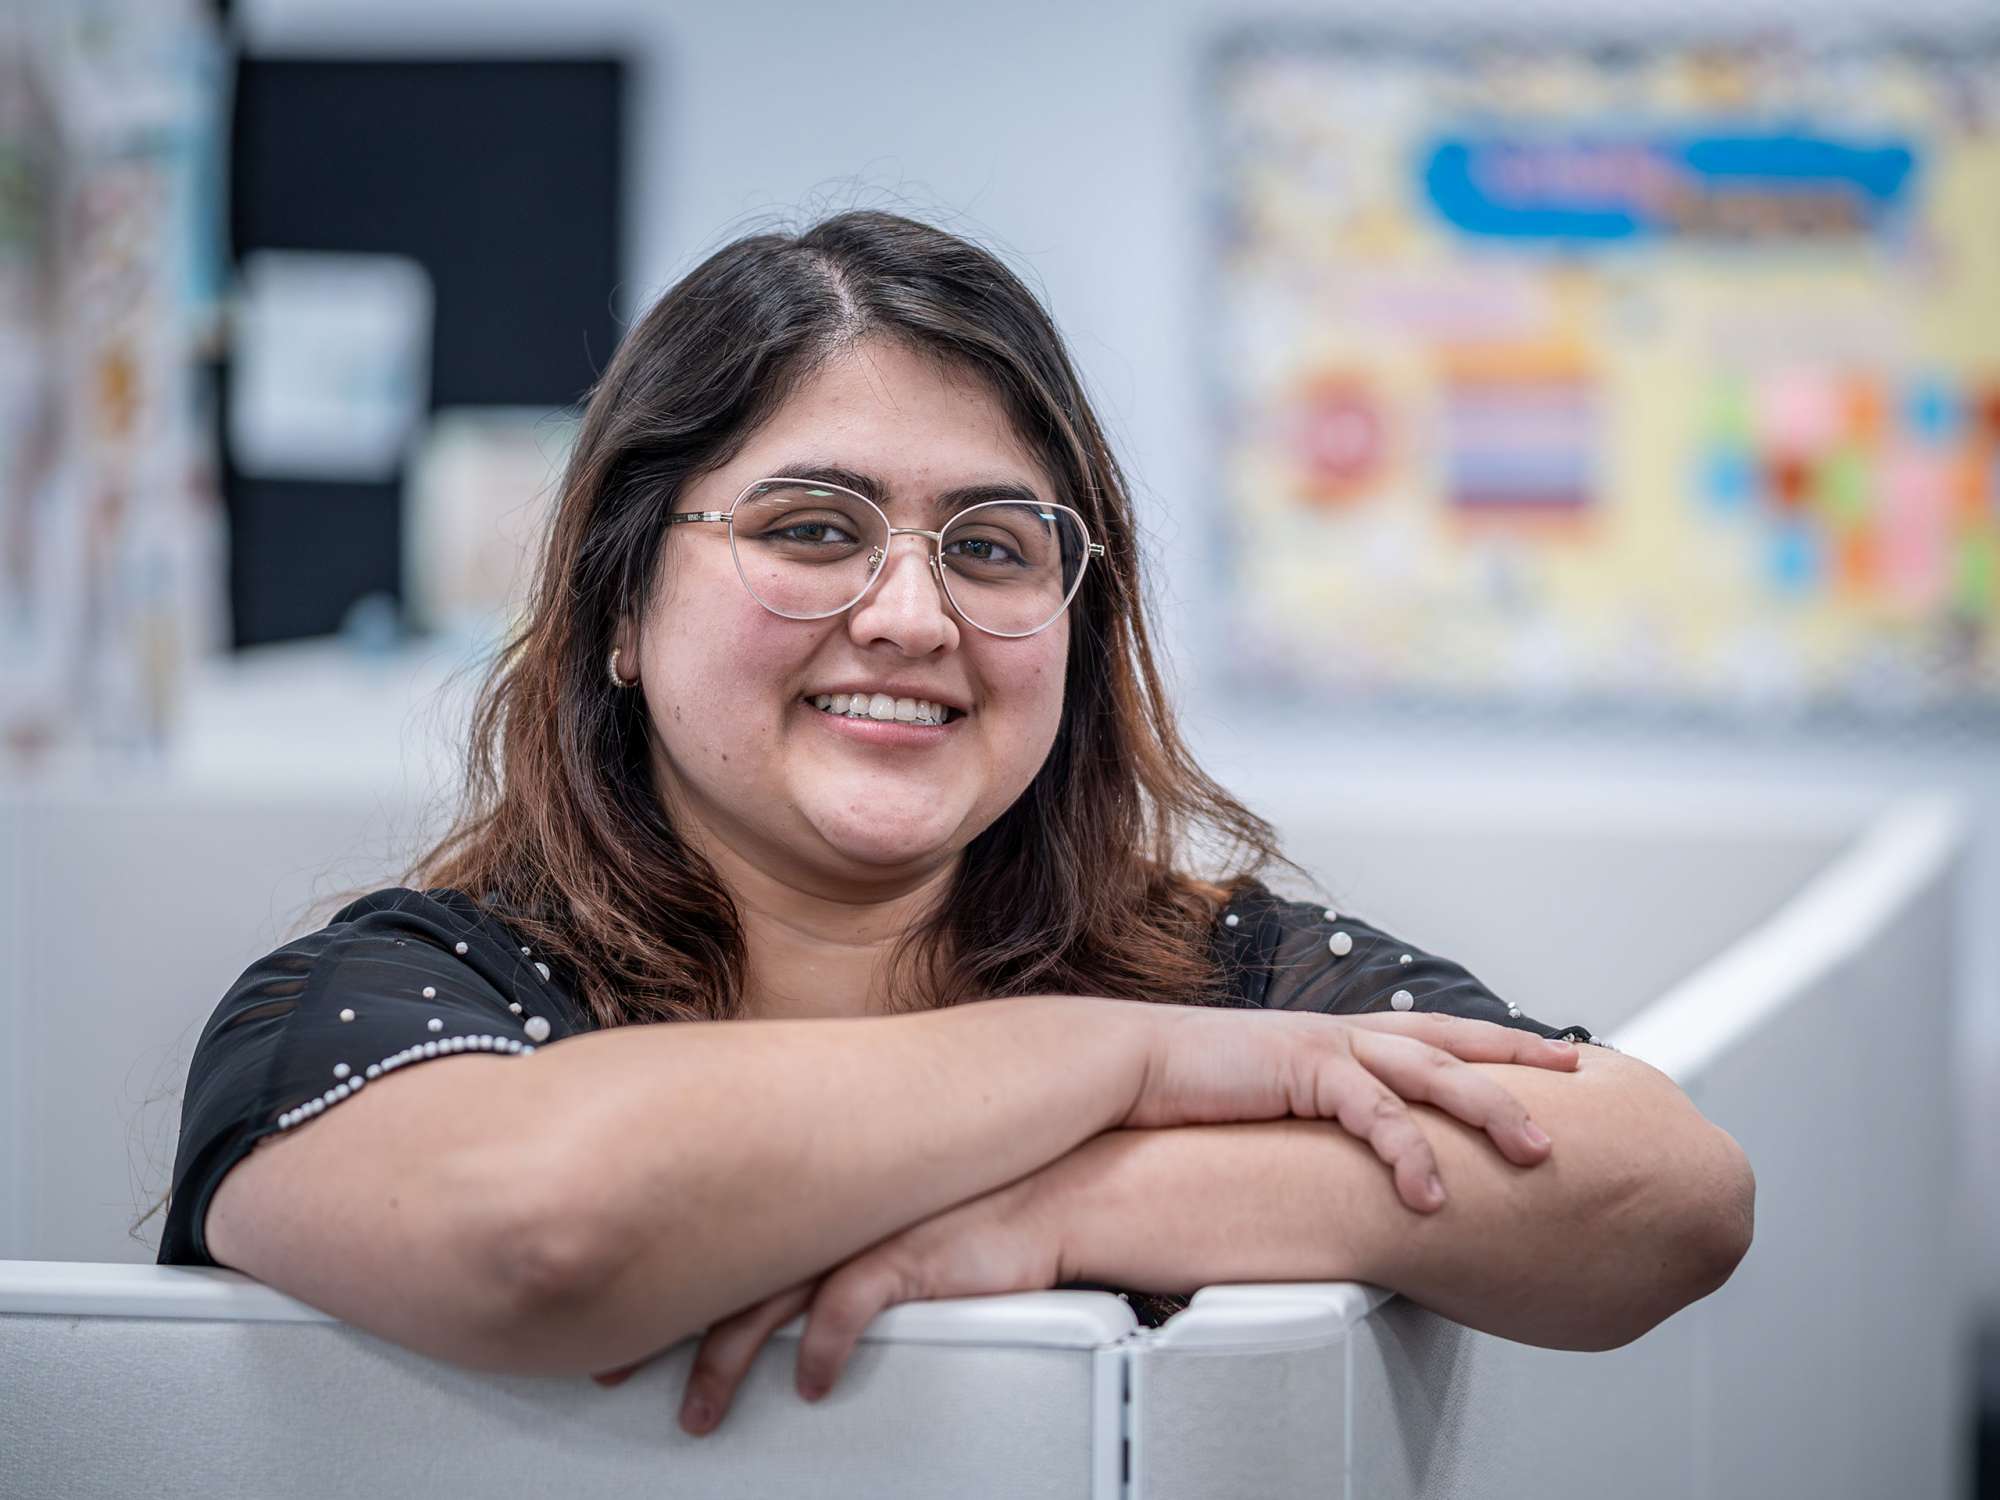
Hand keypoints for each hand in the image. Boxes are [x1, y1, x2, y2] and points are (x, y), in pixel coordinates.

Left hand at [593, 1172, 1061, 1435]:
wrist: (1052, 1189)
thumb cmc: (969, 1206)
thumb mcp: (879, 1211)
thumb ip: (822, 1228)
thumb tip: (775, 1274)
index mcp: (807, 1192)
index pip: (712, 1235)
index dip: (655, 1282)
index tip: (612, 1317)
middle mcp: (823, 1208)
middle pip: (719, 1271)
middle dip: (661, 1328)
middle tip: (613, 1372)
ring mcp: (858, 1228)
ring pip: (766, 1298)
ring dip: (723, 1363)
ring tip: (699, 1413)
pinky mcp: (903, 1254)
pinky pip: (846, 1307)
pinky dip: (820, 1351)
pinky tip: (809, 1383)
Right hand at [1126, 1007, 1578, 1211]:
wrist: (1120, 1070)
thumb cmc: (1180, 1095)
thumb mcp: (1262, 1110)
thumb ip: (1308, 1129)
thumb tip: (1336, 1170)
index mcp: (1335, 1043)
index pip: (1435, 1036)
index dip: (1496, 1045)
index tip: (1550, 1055)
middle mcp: (1340, 1036)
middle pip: (1453, 1042)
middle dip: (1520, 1060)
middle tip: (1579, 1079)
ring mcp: (1325, 1048)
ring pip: (1433, 1073)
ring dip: (1490, 1111)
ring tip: (1536, 1154)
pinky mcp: (1302, 1070)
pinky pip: (1373, 1113)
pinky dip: (1409, 1153)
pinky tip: (1432, 1193)